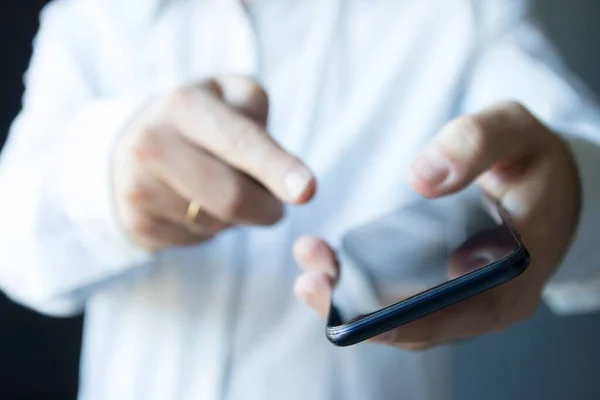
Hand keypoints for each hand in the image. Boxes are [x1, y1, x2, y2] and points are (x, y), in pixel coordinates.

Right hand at [113, 77, 315, 250]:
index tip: (307, 191)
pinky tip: (192, 203)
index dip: (277, 168)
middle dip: (267, 208)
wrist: (130, 143)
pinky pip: (197, 240)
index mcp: (182, 105)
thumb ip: (256, 113)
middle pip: (233, 198)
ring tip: (213, 185)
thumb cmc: (198, 120)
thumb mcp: (228, 94)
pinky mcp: (137, 224)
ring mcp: (137, 187)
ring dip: (235, 215)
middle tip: (273, 202)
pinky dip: (209, 228)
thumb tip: (279, 168)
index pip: (240, 142)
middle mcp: (151, 144)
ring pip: (218, 224)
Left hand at [293, 102, 580, 349]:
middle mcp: (498, 295)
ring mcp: (472, 300)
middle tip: (313, 284)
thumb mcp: (513, 129)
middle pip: (431, 324)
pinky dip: (367, 298)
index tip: (364, 309)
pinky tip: (328, 275)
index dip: (419, 315)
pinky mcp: (449, 293)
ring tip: (308, 277)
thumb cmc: (527, 157)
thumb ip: (476, 142)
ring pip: (413, 322)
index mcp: (523, 261)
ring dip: (358, 306)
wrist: (541, 180)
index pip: (472, 305)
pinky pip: (408, 307)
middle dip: (367, 313)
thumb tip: (423, 177)